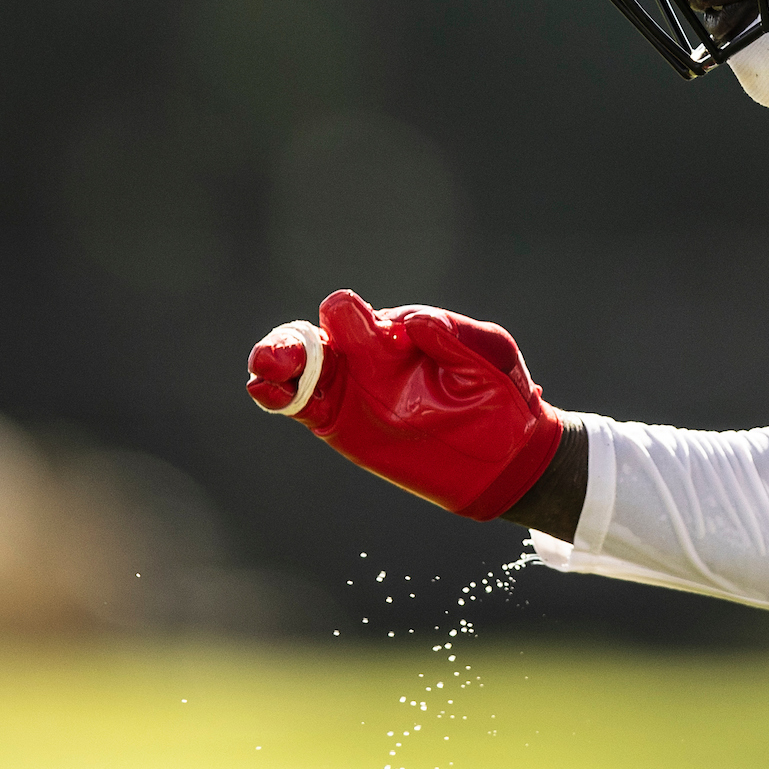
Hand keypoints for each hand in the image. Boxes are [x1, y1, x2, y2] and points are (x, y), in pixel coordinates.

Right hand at [246, 290, 565, 519]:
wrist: (504, 454)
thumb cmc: (500, 395)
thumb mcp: (491, 354)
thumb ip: (456, 334)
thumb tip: (413, 322)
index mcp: (396, 331)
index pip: (356, 314)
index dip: (358, 321)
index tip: (386, 340)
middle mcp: (366, 355)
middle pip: (315, 335)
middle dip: (298, 338)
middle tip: (290, 351)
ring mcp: (350, 388)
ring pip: (299, 366)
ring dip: (278, 358)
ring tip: (267, 365)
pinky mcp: (340, 422)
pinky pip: (300, 403)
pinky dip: (277, 394)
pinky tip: (264, 388)